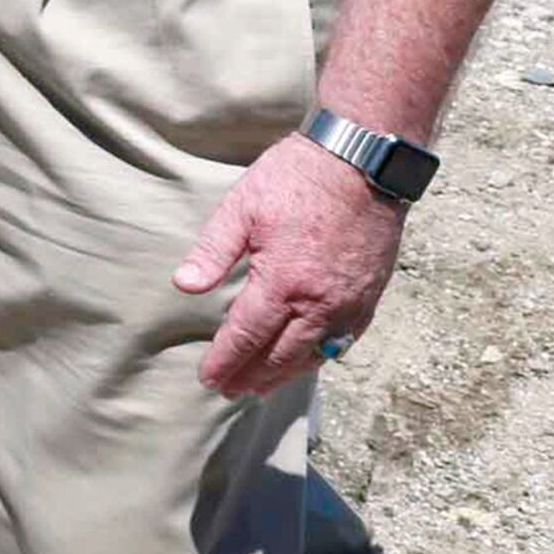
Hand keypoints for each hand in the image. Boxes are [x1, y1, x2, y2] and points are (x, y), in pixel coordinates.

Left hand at [172, 135, 408, 397]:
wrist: (362, 162)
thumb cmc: (296, 179)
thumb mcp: (242, 207)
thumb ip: (213, 251)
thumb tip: (184, 285)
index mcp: (281, 282)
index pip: (246, 337)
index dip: (225, 362)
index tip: (208, 379)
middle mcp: (318, 303)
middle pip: (279, 356)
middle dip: (251, 377)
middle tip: (229, 391)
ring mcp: (348, 304)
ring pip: (313, 355)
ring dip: (284, 375)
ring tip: (261, 387)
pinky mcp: (369, 297)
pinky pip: (343, 341)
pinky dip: (320, 357)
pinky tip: (306, 361)